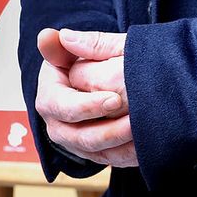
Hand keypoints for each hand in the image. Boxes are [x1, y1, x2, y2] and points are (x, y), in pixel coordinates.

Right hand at [34, 28, 138, 167]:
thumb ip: (80, 43)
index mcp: (50, 94)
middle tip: (135, 121)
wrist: (107, 78)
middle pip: (77, 136)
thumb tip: (50, 36)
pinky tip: (146, 147)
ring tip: (143, 132)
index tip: (115, 99)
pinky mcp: (91, 152)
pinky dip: (126, 156)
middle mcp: (57, 122)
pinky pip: (109, 160)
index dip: (86, 106)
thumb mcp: (96, 48)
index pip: (62, 106)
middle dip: (108, 131)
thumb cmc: (97, 59)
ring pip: (94, 152)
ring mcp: (73, 140)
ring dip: (119, 145)